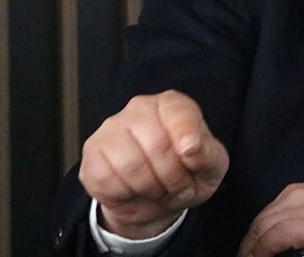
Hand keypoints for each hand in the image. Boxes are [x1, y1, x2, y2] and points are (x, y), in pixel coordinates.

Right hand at [78, 90, 228, 239]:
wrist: (157, 199)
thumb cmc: (187, 173)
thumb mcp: (211, 166)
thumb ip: (207, 153)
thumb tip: (191, 146)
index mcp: (172, 104)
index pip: (180, 114)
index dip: (189, 144)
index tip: (192, 162)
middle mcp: (139, 108)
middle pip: (157, 146)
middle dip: (172, 177)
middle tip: (177, 185)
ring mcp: (111, 128)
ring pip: (131, 165)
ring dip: (150, 188)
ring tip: (157, 188)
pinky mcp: (92, 153)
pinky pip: (107, 179)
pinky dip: (126, 194)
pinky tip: (133, 190)